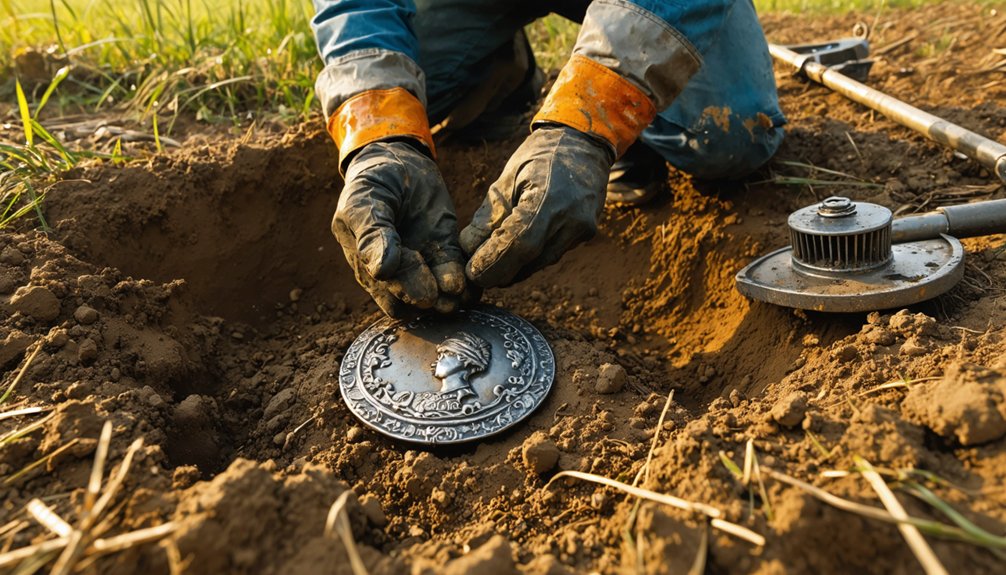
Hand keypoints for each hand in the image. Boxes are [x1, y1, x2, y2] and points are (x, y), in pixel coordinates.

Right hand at [333, 140, 471, 316]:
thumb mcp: (365, 200)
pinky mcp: (444, 250)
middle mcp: (393, 268)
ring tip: (463, 294)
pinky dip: (464, 281)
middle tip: (447, 300)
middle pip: (410, 295)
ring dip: (448, 296)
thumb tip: (380, 271)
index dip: (404, 293)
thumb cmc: (374, 179)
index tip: (425, 295)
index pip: (384, 289)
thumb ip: (372, 234)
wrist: (398, 157)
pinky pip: (454, 272)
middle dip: (430, 298)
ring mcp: (420, 261)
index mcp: (366, 261)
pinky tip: (474, 286)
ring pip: (434, 291)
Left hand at [460, 126, 614, 286]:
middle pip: (530, 260)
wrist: (583, 143)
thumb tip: (468, 248)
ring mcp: (582, 228)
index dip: (493, 262)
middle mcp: (571, 218)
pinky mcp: (586, 234)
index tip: (472, 272)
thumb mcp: (508, 177)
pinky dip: (530, 259)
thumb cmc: (540, 155)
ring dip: (514, 269)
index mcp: (549, 197)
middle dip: (500, 272)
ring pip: (541, 263)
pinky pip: (552, 254)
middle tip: (476, 274)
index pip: (519, 243)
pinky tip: (514, 254)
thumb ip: (489, 214)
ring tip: (491, 264)